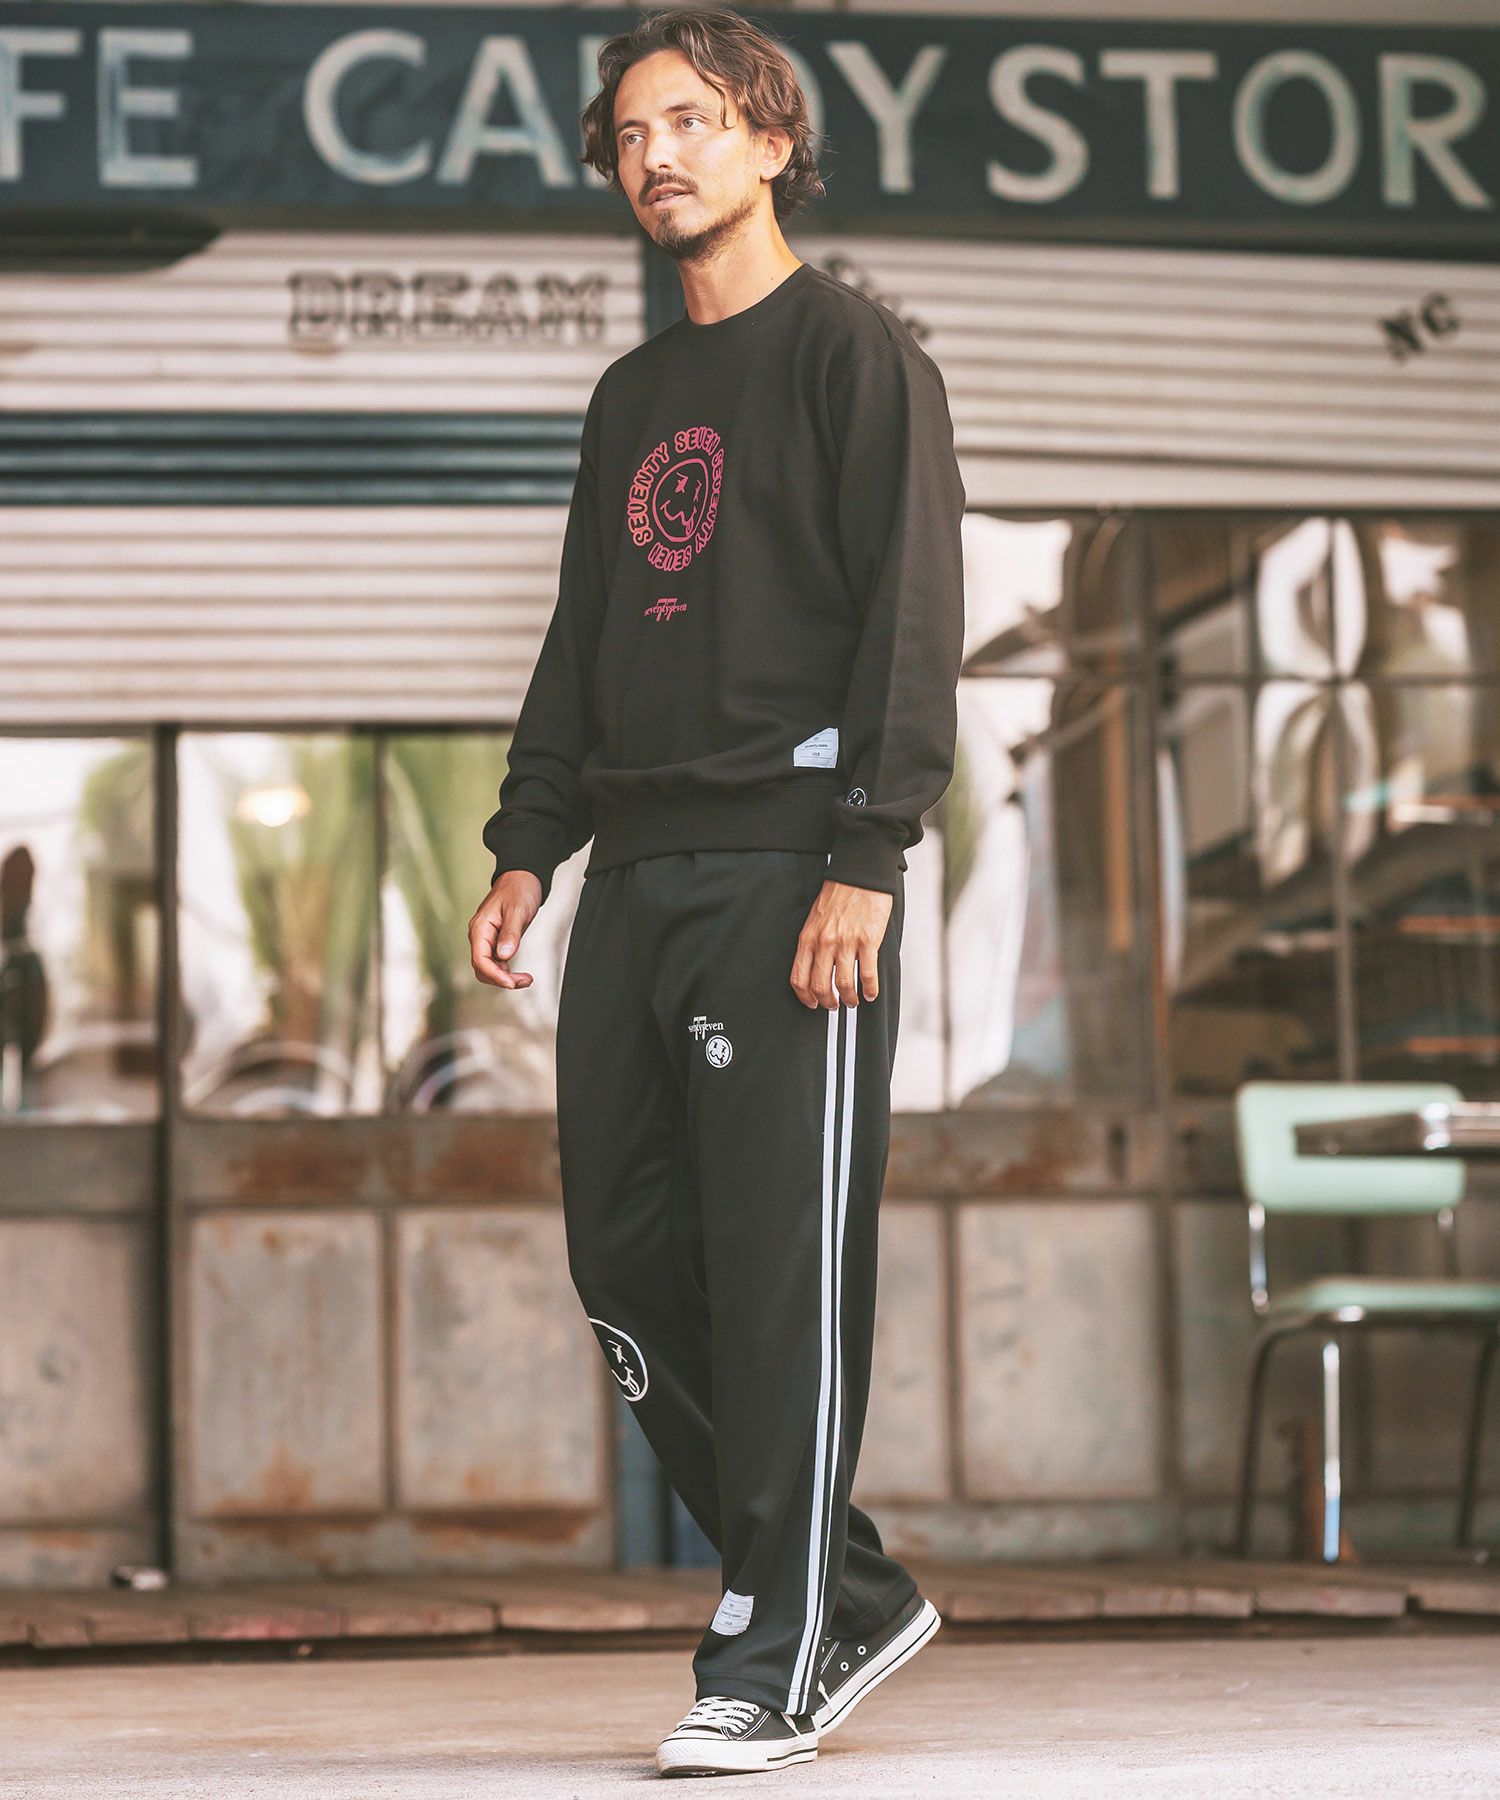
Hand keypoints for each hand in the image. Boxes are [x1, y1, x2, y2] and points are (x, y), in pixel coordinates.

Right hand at [469, 870, 542, 989]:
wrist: (522, 877)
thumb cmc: (519, 889)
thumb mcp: (518, 910)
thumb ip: (511, 933)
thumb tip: (505, 956)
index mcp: (480, 928)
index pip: (480, 959)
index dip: (495, 975)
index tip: (511, 983)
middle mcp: (479, 935)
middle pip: (482, 968)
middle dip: (501, 979)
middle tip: (524, 981)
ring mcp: (487, 939)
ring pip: (489, 967)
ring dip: (505, 977)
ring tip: (526, 979)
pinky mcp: (495, 941)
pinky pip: (496, 962)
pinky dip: (506, 971)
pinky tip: (519, 973)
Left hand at [790, 880, 892, 1009]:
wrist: (859, 876)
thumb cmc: (838, 895)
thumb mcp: (815, 919)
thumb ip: (813, 943)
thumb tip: (815, 968)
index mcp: (808, 937)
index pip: (799, 978)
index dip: (805, 997)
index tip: (812, 1003)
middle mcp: (824, 942)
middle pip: (820, 986)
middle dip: (827, 1002)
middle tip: (834, 1005)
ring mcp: (846, 942)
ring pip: (843, 984)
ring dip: (849, 999)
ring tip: (853, 1001)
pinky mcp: (867, 941)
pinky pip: (867, 974)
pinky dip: (869, 989)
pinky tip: (870, 993)